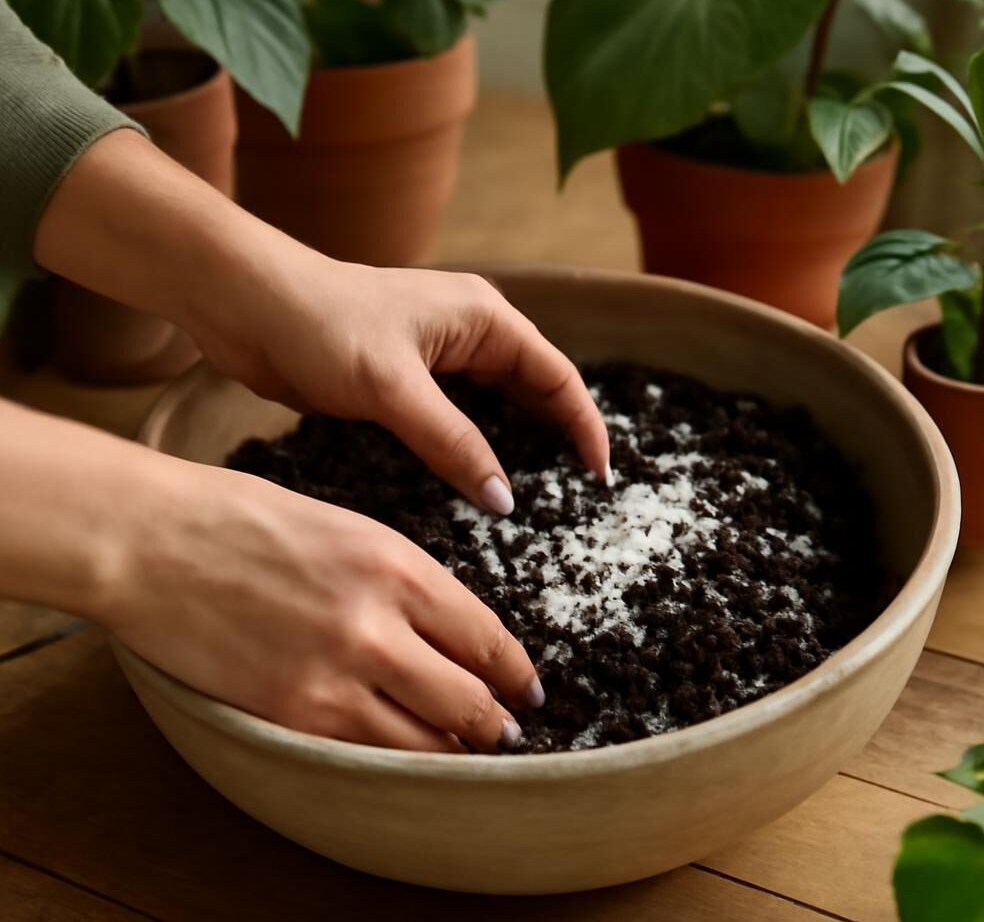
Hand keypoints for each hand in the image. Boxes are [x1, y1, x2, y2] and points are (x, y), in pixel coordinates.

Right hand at [110, 460, 542, 751]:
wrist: (153, 542)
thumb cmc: (244, 520)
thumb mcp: (347, 529)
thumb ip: (403, 581)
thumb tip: (448, 629)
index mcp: (398, 566)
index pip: (485, 636)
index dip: (515, 671)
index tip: (529, 687)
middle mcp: (379, 626)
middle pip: (470, 701)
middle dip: (497, 722)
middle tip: (508, 729)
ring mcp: (335, 677)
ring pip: (427, 742)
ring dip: (454, 751)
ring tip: (465, 752)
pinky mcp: (292, 716)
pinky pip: (368, 758)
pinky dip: (398, 764)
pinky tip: (406, 761)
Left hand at [199, 258, 610, 514]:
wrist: (246, 304)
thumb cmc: (321, 324)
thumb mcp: (393, 388)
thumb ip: (453, 443)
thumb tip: (504, 498)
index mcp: (483, 318)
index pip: (556, 376)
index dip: (584, 425)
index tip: (600, 476)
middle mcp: (468, 333)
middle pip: (532, 390)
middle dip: (555, 437)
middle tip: (572, 496)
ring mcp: (435, 355)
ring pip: (493, 406)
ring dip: (513, 444)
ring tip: (533, 496)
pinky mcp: (403, 378)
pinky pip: (455, 417)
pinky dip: (471, 446)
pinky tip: (472, 481)